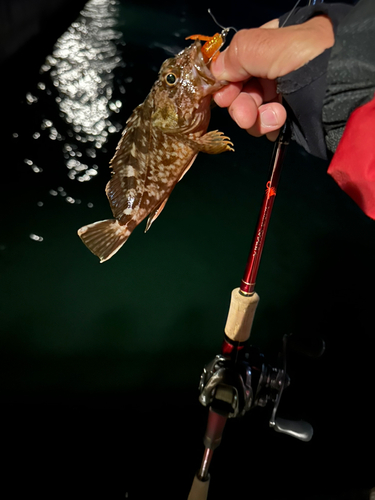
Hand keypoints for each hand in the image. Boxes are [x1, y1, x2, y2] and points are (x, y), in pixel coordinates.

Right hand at [211, 16, 333, 140]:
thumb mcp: (265, 45)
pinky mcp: (288, 116)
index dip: (226, 81)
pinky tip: (279, 125)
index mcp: (269, 43)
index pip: (236, 62)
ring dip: (256, 119)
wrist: (340, 93)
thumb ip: (234, 55)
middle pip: (241, 90)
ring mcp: (281, 94)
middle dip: (240, 105)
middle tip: (245, 116)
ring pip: (250, 111)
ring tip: (275, 118)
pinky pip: (265, 125)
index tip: (223, 95)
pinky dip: (268, 127)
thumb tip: (217, 72)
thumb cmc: (305, 60)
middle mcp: (273, 68)